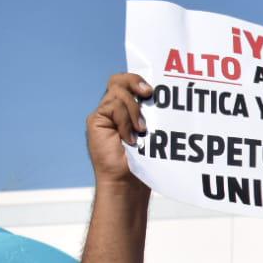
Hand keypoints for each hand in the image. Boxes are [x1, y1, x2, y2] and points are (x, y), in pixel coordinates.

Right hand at [86, 74, 152, 190]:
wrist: (128, 182)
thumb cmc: (145, 161)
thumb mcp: (153, 134)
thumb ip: (152, 115)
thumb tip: (166, 98)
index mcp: (128, 109)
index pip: (129, 83)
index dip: (138, 80)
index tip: (153, 90)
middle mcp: (114, 109)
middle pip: (119, 81)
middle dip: (134, 81)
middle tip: (148, 93)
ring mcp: (104, 114)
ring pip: (117, 92)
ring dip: (133, 110)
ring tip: (141, 130)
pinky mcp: (96, 120)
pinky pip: (112, 107)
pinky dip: (124, 121)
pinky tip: (129, 138)